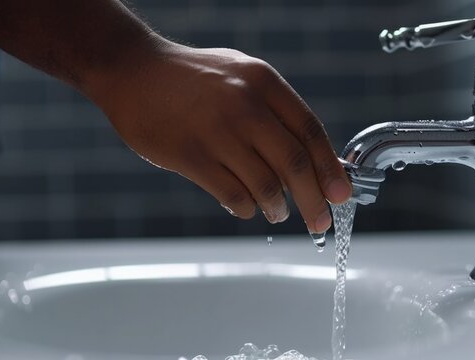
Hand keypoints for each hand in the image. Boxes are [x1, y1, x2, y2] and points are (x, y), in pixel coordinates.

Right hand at [96, 42, 351, 232]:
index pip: (310, 131)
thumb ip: (275, 110)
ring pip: (266, 184)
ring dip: (277, 207)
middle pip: (294, 164)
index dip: (330, 168)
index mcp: (263, 82)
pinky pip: (232, 194)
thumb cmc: (193, 79)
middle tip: (319, 222)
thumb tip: (314, 158)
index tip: (341, 194)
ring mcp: (216, 131)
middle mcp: (245, 105)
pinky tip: (246, 207)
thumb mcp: (241, 75)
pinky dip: (246, 208)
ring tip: (277, 212)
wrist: (133, 70)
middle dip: (314, 200)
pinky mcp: (190, 155)